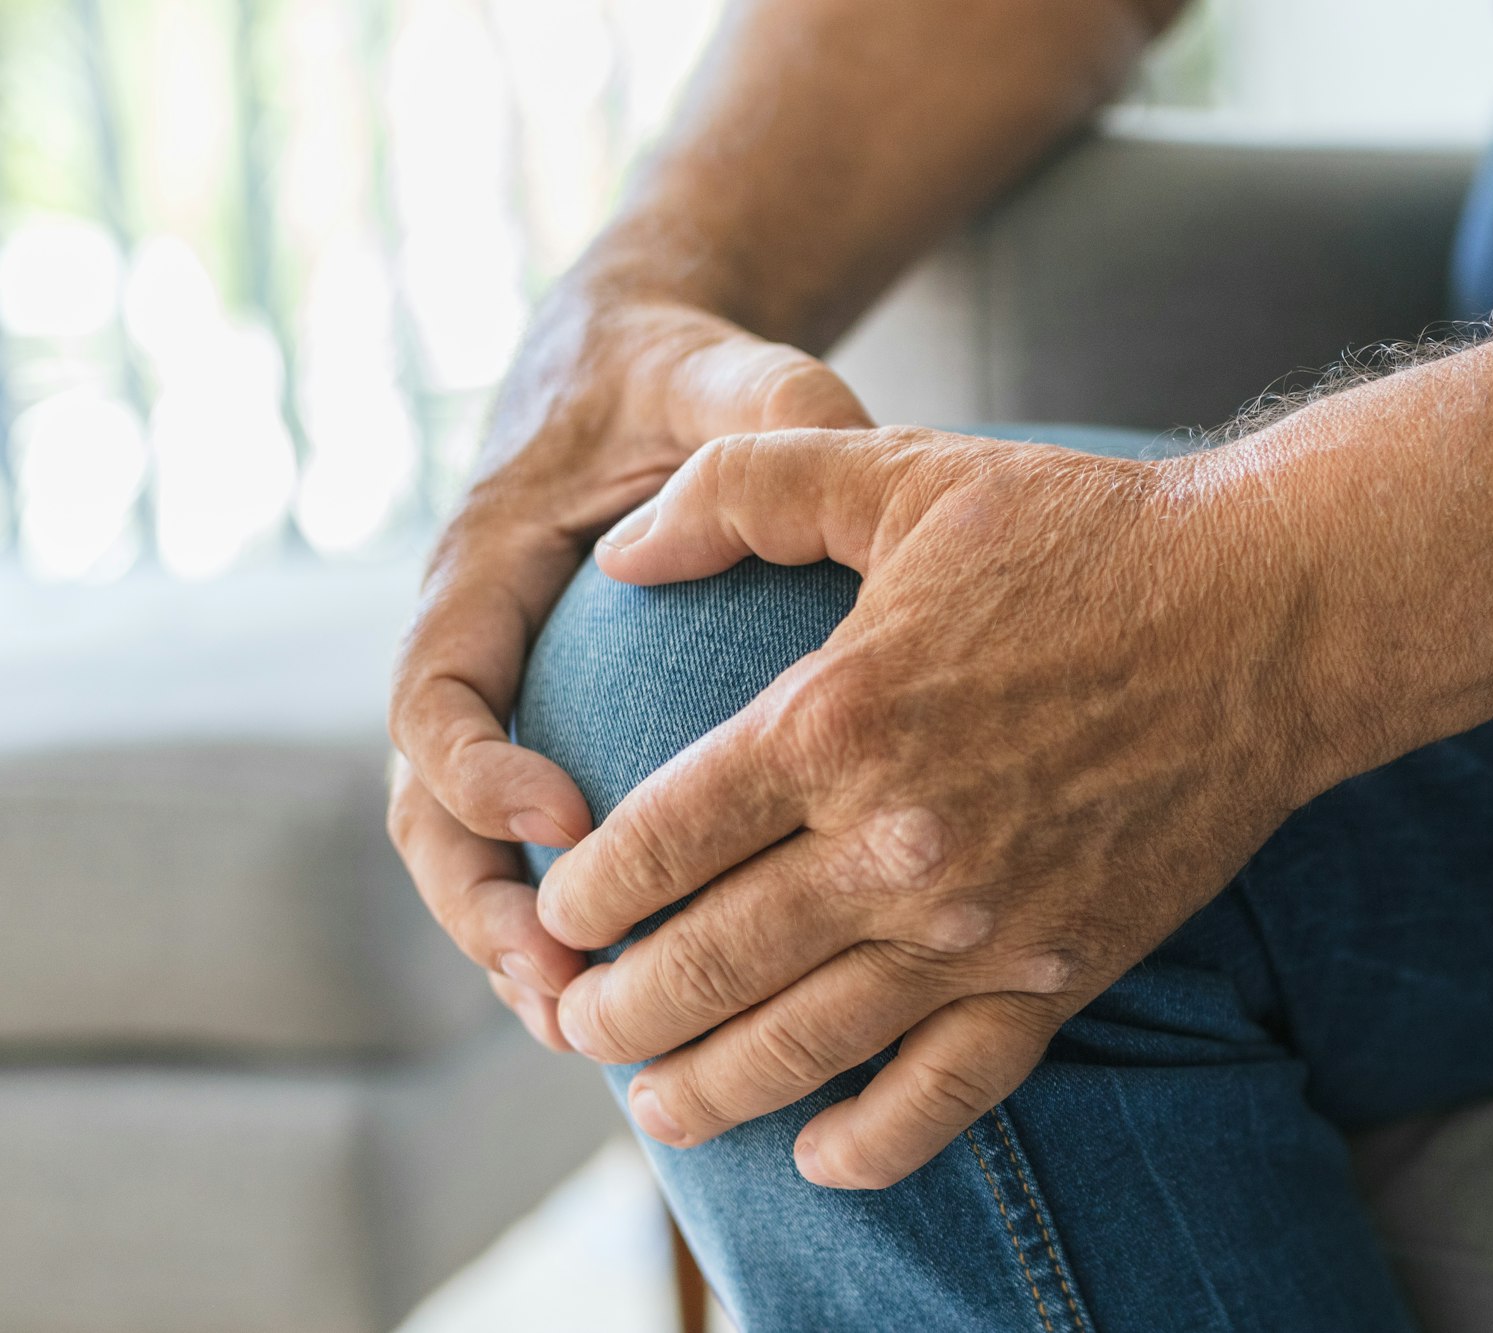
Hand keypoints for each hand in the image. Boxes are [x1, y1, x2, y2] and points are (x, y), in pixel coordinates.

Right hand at [387, 286, 871, 1049]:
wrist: (644, 377)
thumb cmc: (682, 375)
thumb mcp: (727, 373)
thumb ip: (774, 407)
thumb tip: (851, 462)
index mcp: (483, 566)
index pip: (436, 685)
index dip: (476, 766)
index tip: (564, 819)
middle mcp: (475, 650)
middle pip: (428, 809)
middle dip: (480, 908)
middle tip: (561, 988)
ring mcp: (508, 704)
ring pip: (471, 854)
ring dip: (515, 948)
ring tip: (589, 1031)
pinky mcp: (554, 737)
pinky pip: (536, 851)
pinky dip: (570, 926)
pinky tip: (653, 989)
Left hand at [540, 426, 1339, 1187]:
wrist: (1270, 617)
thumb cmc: (1083, 537)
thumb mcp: (902, 474)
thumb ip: (744, 489)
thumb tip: (620, 552)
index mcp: (840, 720)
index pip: (664, 841)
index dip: (589, 893)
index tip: (559, 911)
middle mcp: (899, 842)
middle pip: (711, 963)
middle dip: (618, 1008)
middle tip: (572, 1020)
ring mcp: (984, 924)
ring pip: (808, 1044)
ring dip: (709, 1088)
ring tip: (652, 1108)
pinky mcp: (1060, 969)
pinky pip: (954, 1088)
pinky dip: (880, 1139)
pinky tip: (822, 1157)